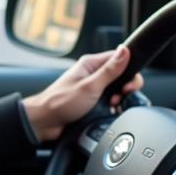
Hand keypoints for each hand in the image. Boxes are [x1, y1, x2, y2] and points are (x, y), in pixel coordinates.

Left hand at [22, 45, 142, 142]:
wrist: (45, 123)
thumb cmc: (60, 102)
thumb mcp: (90, 86)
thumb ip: (109, 70)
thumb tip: (125, 51)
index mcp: (91, 64)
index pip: (119, 59)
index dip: (130, 71)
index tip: (128, 85)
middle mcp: (92, 74)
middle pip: (121, 75)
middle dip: (125, 88)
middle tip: (119, 98)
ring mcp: (93, 89)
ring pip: (117, 90)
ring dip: (119, 99)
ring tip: (112, 106)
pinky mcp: (93, 102)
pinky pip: (110, 102)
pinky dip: (114, 108)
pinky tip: (111, 113)